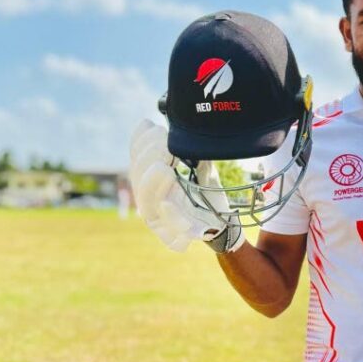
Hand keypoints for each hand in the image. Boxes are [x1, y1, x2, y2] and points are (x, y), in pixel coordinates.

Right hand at [128, 120, 244, 253]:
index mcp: (151, 182)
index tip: (149, 125)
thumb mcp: (204, 169)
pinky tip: (167, 203)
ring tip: (164, 167)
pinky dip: (168, 213)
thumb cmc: (208, 197)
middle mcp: (150, 200)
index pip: (137, 159)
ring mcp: (160, 219)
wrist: (225, 226)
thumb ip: (192, 153)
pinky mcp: (174, 236)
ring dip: (151, 182)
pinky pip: (166, 227)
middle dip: (147, 157)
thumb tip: (183, 129)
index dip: (139, 142)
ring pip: (146, 201)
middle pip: (137, 178)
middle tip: (163, 143)